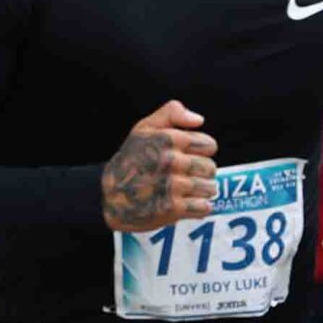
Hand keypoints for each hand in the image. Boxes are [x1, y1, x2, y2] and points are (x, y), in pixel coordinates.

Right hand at [101, 100, 217, 233]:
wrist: (112, 195)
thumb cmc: (132, 159)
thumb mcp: (145, 128)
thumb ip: (172, 113)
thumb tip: (199, 120)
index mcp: (170, 139)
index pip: (209, 145)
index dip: (202, 151)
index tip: (190, 156)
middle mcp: (172, 161)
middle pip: (210, 168)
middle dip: (202, 172)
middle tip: (188, 176)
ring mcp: (173, 186)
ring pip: (210, 188)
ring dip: (202, 191)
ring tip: (188, 190)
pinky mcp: (173, 208)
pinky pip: (203, 207)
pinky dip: (199, 207)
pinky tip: (187, 203)